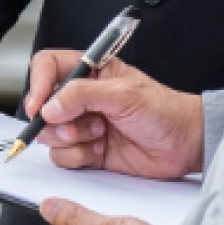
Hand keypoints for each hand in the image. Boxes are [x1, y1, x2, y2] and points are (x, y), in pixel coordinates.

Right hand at [26, 50, 204, 179]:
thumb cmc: (165, 111)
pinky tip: (100, 150)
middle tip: (78, 126)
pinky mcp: (86, 150)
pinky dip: (78, 157)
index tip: (39, 107)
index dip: (38, 85)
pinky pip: (62, 156)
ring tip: (99, 135)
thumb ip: (83, 95)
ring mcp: (82, 124)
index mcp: (89, 72)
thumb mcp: (124, 95)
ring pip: (49, 134)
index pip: (47, 67)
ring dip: (71, 140)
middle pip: (42, 107)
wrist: (186, 145)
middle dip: (56, 121)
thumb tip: (50, 106)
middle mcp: (81, 97)